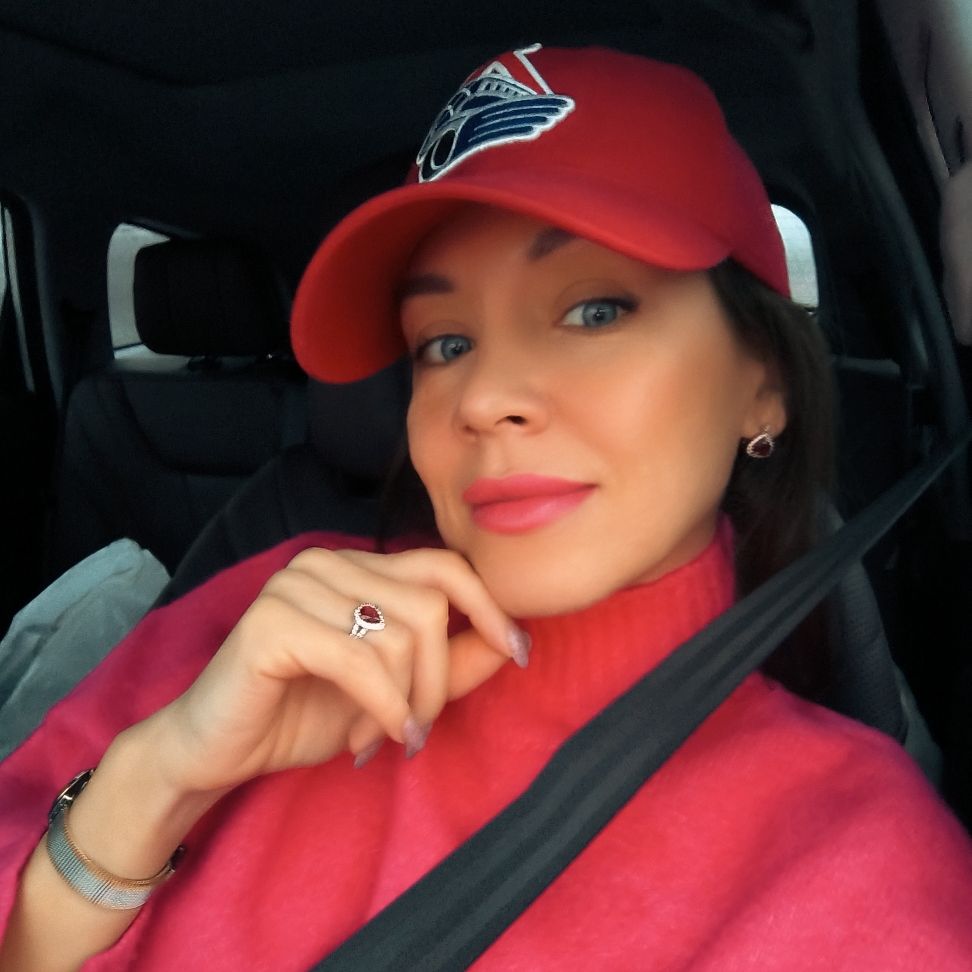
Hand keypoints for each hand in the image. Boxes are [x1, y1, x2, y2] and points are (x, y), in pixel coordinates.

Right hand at [147, 547, 528, 796]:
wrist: (217, 750)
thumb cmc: (304, 715)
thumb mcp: (395, 691)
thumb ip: (451, 665)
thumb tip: (512, 643)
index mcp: (358, 568)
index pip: (444, 565)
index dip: (489, 607)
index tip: (517, 652)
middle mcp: (329, 563)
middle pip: (430, 606)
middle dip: (438, 681)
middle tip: (416, 730)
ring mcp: (296, 585)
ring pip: (401, 635)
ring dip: (404, 703)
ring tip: (379, 737)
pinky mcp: (271, 621)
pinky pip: (360, 662)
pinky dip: (380, 709)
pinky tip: (368, 741)